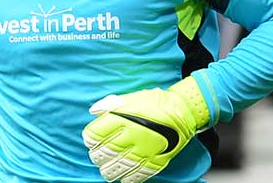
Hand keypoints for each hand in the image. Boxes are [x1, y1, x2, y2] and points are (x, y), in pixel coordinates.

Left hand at [82, 77, 209, 182]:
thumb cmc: (155, 103)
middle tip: (97, 156)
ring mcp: (143, 151)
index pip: (95, 135)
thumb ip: (109, 105)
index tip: (91, 140)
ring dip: (108, 170)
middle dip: (97, 157)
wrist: (183, 111)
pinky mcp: (155, 161)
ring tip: (106, 169)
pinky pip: (136, 176)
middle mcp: (131, 136)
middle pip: (103, 154)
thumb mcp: (130, 98)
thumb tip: (93, 111)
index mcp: (122, 119)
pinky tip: (122, 177)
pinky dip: (127, 179)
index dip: (90, 139)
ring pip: (117, 168)